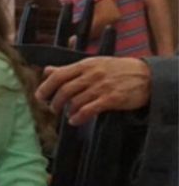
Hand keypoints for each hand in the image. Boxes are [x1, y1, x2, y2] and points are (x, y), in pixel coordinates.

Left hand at [36, 57, 151, 125]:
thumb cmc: (116, 69)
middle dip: (54, 101)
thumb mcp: (93, 64)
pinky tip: (75, 121)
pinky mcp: (112, 99)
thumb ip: (69, 69)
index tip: (40, 96)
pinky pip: (90, 109)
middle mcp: (91, 75)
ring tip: (66, 115)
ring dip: (67, 110)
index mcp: (85, 65)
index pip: (58, 75)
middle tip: (52, 108)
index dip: (46, 87)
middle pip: (64, 89)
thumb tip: (47, 71)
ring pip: (76, 100)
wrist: (146, 75)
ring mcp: (102, 87)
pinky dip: (79, 117)